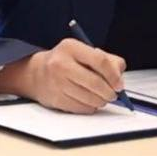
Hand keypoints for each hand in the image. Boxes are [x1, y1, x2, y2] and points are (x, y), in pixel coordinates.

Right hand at [0, 38, 126, 113]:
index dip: (113, 75)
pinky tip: (88, 100)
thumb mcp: (83, 52)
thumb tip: (119, 76)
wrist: (37, 73)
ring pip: (90, 98)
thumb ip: (106, 60)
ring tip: (100, 97)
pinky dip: (90, 107)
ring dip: (101, 101)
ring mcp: (57, 82)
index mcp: (70, 47)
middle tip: (113, 94)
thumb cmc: (66, 62)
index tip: (119, 84)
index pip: (100, 61)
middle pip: (96, 83)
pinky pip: (82, 108)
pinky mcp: (56, 99)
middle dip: (109, 92)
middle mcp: (61, 64)